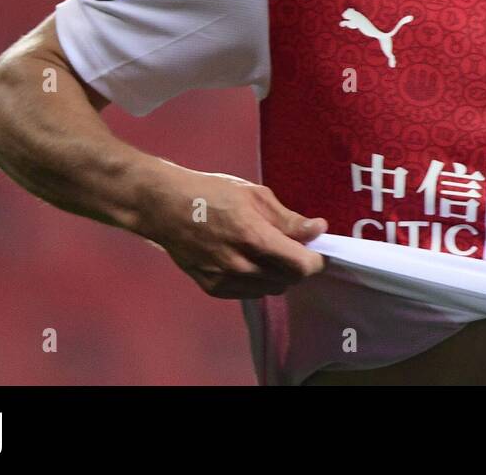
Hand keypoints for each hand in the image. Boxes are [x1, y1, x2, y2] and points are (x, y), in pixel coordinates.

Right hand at [135, 164, 327, 298]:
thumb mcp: (255, 196)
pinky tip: (249, 259)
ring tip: (269, 250)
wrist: (166, 208)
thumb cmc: (212, 193)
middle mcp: (240, 265)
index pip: (301, 266)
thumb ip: (289, 219)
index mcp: (254, 237)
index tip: (317, 250)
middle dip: (297, 265)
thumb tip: (319, 229)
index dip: (316, 260)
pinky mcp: (213, 288)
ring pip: (271, 288)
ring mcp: (225, 279)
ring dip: (278, 274)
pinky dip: (258, 280)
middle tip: (292, 246)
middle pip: (289, 280)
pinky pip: (250, 292)